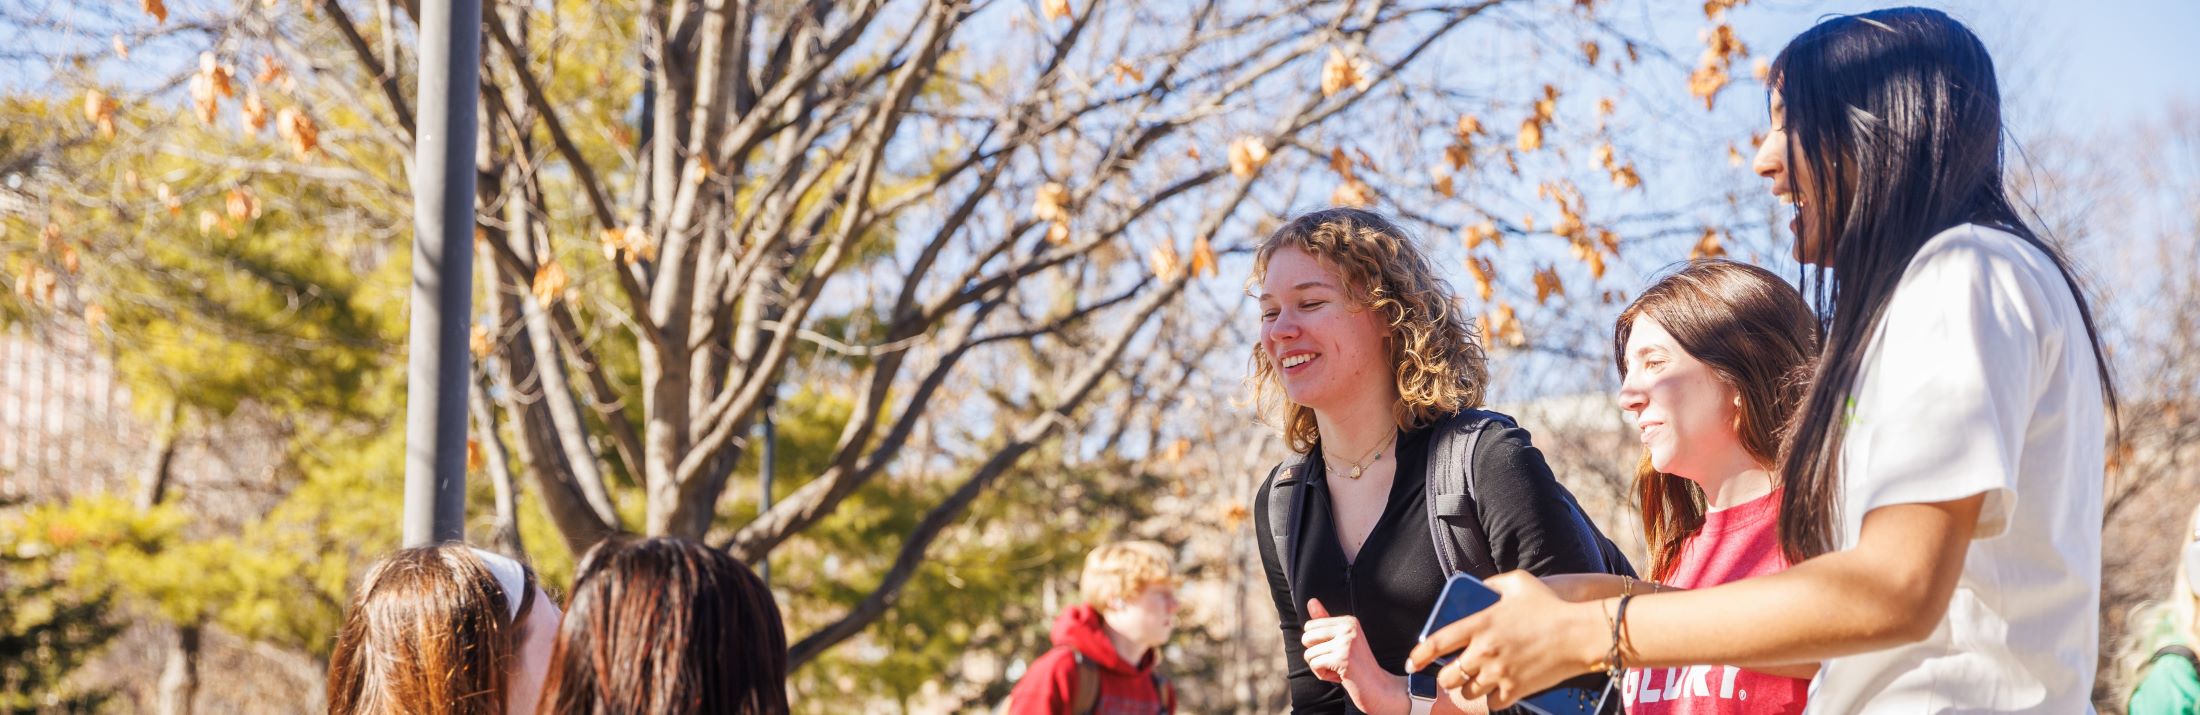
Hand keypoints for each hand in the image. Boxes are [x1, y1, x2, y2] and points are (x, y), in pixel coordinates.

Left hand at [1303, 598, 1406, 714]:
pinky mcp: (1343, 658)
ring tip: (1340, 669)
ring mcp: (1346, 642)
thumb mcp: (1341, 641)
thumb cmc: (1357, 666)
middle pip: (1306, 638)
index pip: (1309, 626)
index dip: (1318, 644)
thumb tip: (1311, 600)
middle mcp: (1348, 628)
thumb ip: (1325, 622)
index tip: (1338, 652)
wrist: (1378, 688)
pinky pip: (1315, 665)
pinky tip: (1341, 676)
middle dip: (1316, 655)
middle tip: (1337, 662)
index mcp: (1348, 621)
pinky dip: (1323, 675)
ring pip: (1309, 654)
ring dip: (1321, 668)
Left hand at [1404, 571, 1603, 710]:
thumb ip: (1493, 584)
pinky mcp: (1515, 690)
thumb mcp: (1518, 583)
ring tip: (1476, 682)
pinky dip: (1492, 700)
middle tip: (1453, 674)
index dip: (1420, 655)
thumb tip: (1480, 588)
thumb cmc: (1550, 606)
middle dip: (1446, 677)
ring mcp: (1498, 672)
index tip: (1412, 662)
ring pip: (1466, 693)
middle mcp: (1483, 650)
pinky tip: (1497, 692)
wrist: (1580, 633)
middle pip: (1448, 676)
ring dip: (1468, 689)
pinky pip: (1491, 704)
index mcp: (1479, 624)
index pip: (1437, 643)